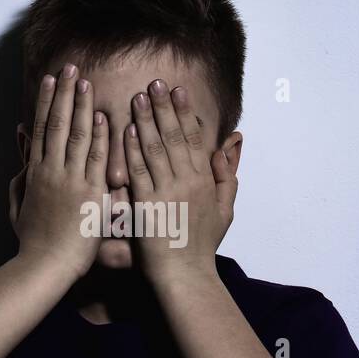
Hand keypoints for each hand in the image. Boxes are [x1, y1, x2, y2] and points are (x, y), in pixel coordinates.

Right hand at [10, 66, 107, 282]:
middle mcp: (50, 171)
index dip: (45, 102)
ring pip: (74, 135)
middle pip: (55, 123)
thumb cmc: (33, 243)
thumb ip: (20, 183)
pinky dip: (97, 136)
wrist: (45, 265)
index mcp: (35, 173)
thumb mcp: (18, 209)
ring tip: (84, 80)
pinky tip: (101, 115)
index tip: (49, 81)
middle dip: (63, 93)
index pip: (40, 129)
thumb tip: (22, 163)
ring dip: (80, 105)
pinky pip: (94, 159)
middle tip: (69, 68)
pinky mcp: (88, 194)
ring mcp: (70, 181)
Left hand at [123, 79, 236, 285]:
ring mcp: (167, 192)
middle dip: (163, 108)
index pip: (194, 139)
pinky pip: (139, 172)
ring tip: (137, 97)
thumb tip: (231, 143)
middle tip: (153, 83)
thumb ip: (228, 175)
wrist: (185, 275)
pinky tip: (127, 130)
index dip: (184, 113)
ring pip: (156, 149)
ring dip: (146, 120)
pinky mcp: (148, 206)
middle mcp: (187, 182)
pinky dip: (133, 150)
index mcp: (205, 180)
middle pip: (174, 137)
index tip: (177, 91)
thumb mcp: (225, 209)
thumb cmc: (202, 245)